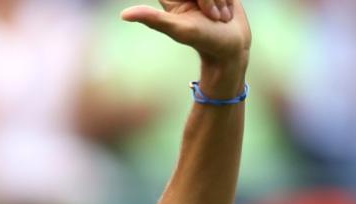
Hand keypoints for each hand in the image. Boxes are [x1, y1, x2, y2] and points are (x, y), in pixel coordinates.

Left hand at [121, 0, 251, 70]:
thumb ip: (154, 18)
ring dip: (220, 0)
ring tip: (219, 17)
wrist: (231, 47)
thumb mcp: (179, 29)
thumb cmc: (204, 41)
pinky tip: (226, 12)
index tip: (193, 8)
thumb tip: (123, 15)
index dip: (195, 0)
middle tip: (211, 16)